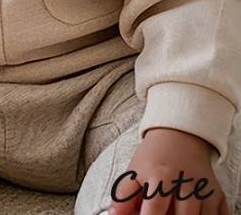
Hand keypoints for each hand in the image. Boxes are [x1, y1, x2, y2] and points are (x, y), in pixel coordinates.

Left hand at [108, 127, 230, 214]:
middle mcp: (185, 185)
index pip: (155, 210)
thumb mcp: (134, 172)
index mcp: (160, 178)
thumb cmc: (153, 157)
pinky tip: (196, 214)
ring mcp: (205, 192)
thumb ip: (123, 197)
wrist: (179, 136)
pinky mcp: (219, 196)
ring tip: (174, 212)